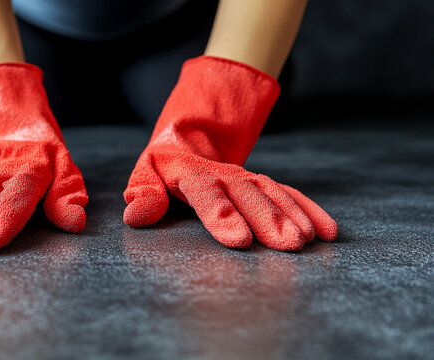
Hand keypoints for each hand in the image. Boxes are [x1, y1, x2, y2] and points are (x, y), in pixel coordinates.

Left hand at [123, 56, 336, 250]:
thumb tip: (136, 216)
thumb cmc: (161, 169)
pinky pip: (288, 194)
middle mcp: (224, 175)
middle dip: (269, 220)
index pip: (207, 195)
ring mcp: (246, 178)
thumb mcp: (144, 176)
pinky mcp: (262, 184)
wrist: (185, 144)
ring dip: (293, 216)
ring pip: (272, 194)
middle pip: (248, 196)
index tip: (239, 240)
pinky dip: (309, 209)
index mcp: (191, 174)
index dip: (223, 217)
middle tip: (288, 245)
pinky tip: (328, 231)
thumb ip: (144, 194)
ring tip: (308, 241)